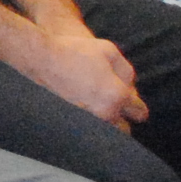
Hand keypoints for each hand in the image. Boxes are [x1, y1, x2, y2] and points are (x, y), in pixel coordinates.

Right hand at [25, 17, 146, 128]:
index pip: (139, 112)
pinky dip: (92, 121)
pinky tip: (85, 105)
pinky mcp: (72, 120)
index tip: (132, 101)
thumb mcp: (109, 51)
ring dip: (108, 122)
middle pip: (124, 130)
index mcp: (118, 96)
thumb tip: (129, 84)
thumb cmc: (75, 52)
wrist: (41, 58)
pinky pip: (90, 126)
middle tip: (117, 105)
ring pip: (106, 130)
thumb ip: (126, 70)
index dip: (138, 105)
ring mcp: (87, 119)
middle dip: (124, 119)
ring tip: (100, 106)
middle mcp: (104, 113)